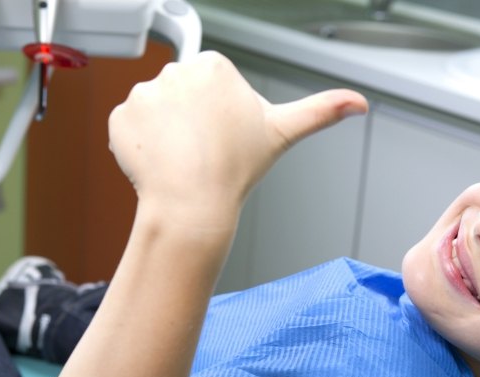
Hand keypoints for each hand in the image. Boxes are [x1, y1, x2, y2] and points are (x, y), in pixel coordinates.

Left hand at [108, 51, 367, 222]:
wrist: (193, 205)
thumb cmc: (236, 170)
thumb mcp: (283, 133)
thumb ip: (321, 111)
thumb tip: (360, 103)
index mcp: (214, 67)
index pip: (213, 84)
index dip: (221, 115)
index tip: (225, 136)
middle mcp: (176, 71)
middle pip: (184, 95)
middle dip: (193, 121)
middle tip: (206, 152)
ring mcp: (143, 93)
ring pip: (158, 112)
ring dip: (167, 133)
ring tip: (184, 160)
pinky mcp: (120, 117)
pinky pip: (131, 127)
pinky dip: (142, 145)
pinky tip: (160, 162)